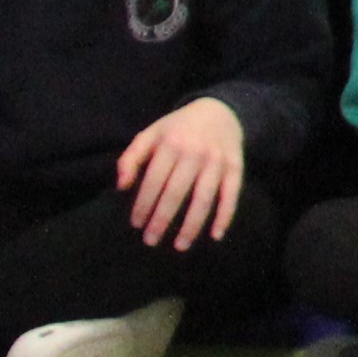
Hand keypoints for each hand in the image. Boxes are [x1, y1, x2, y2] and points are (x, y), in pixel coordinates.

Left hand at [116, 97, 246, 249]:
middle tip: (150, 241)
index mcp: (171, 144)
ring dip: (192, 224)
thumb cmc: (179, 128)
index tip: (136, 224)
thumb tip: (121, 186)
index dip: (143, 204)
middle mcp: (195, 152)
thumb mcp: (151, 133)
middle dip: (162, 219)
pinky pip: (232, 194)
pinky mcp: (236, 166)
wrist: (221, 110)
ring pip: (204, 198)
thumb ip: (131, 157)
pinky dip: (225, 215)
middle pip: (176, 192)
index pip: (153, 181)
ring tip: (180, 246)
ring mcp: (217, 161)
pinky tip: (216, 235)